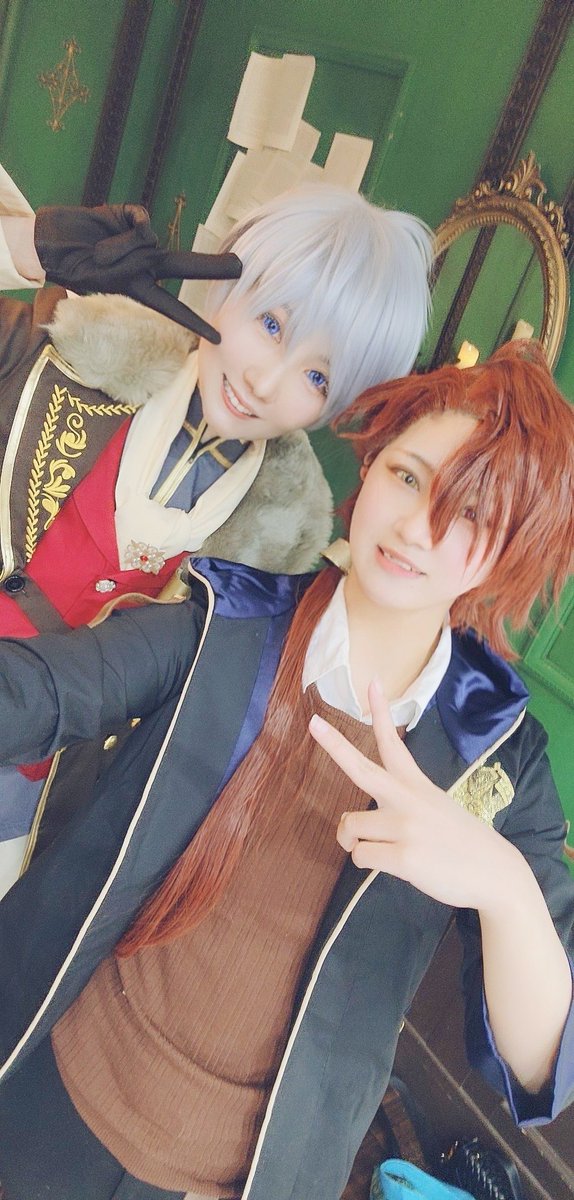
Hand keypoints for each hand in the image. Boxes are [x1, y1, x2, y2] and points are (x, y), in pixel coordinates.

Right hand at [34, 204, 240, 342]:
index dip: (196, 323)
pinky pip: (142, 222)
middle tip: (241, 267)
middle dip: (213, 267)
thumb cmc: (74, 266)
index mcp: (140, 288)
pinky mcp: (131, 216)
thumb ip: (133, 262)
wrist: (51, 241)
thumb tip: (151, 239)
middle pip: (185, 266)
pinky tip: (110, 226)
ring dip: (123, 249)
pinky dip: (125, 226)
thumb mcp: (104, 279)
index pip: (173, 308)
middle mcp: (146, 265)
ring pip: (150, 244)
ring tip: (100, 251)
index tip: (219, 338)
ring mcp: (140, 240)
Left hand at [309, 679, 514, 911]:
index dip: (381, 712)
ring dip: (353, 841)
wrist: (495, 872)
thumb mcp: (437, 808)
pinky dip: (368, 863)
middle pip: (360, 768)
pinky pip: (361, 856)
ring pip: (349, 826)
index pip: (393, 743)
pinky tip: (393, 865)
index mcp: (416, 785)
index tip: (373, 683)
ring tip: (378, 848)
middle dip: (334, 744)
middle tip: (313, 723)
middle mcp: (407, 799)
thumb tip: (358, 825)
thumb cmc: (462, 844)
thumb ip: (401, 808)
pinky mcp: (403, 857)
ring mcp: (405, 826)